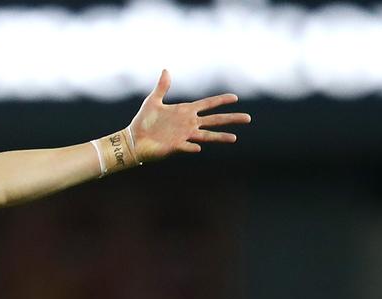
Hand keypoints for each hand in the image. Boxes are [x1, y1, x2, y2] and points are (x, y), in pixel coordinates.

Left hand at [128, 69, 250, 160]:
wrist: (133, 139)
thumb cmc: (143, 121)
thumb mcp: (152, 101)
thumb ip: (162, 87)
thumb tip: (166, 69)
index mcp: (185, 111)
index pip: (207, 104)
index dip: (220, 101)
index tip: (235, 98)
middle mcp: (188, 124)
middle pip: (214, 120)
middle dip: (231, 118)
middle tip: (248, 118)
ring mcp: (184, 135)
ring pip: (207, 135)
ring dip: (220, 136)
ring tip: (235, 138)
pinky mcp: (175, 146)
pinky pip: (187, 146)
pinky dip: (192, 146)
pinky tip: (199, 147)